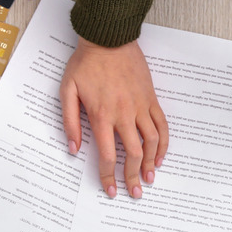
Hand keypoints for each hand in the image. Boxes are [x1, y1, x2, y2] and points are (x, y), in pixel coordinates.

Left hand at [59, 37, 168, 198]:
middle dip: (133, 177)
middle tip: (135, 193)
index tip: (111, 190)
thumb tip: (73, 148)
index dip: (109, 177)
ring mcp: (141, 106)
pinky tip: (160, 155)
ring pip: (152, 142)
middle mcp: (124, 114)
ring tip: (150, 178)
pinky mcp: (151, 98)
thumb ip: (69, 121)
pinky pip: (162, 125)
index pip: (108, 155)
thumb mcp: (67, 90)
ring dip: (152, 163)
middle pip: (133, 154)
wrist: (109, 38)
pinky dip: (163, 143)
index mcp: (102, 115)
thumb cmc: (86, 63)